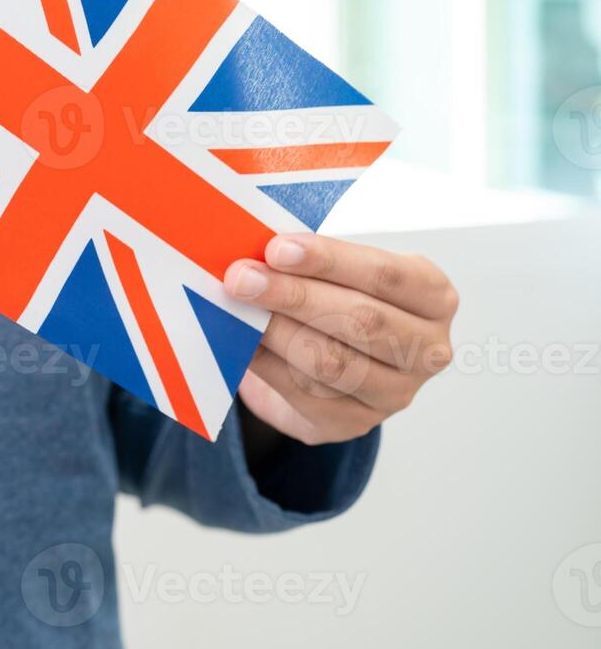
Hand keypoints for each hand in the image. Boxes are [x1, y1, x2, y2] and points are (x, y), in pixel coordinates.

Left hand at [223, 235, 456, 446]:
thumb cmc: (338, 304)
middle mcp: (427, 348)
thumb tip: (257, 255)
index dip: (329, 261)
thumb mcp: (340, 276)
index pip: (384, 274)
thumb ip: (312, 265)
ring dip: (277, 333)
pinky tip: (242, 345)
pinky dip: (268, 366)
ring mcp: (397, 393)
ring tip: (237, 310)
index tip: (276, 248)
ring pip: (333, 362)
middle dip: (294, 296)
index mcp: (432, 296)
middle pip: (361, 319)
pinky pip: (307, 394)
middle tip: (242, 278)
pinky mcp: (356, 422)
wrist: (329, 368)